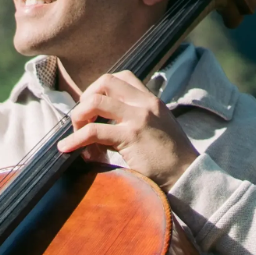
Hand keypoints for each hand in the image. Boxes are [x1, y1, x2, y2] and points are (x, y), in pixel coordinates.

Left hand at [57, 71, 197, 188]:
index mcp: (152, 101)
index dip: (100, 88)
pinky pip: (93, 132)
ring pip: (94, 102)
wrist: (187, 177)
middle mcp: (145, 104)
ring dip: (78, 117)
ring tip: (76, 135)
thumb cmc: (171, 160)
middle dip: (85, 98)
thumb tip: (105, 128)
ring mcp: (138, 118)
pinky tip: (67, 148)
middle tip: (81, 120)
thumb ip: (138, 121)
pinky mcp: (130, 137)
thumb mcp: (159, 129)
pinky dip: (75, 140)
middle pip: (105, 82)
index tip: (93, 108)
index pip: (122, 77)